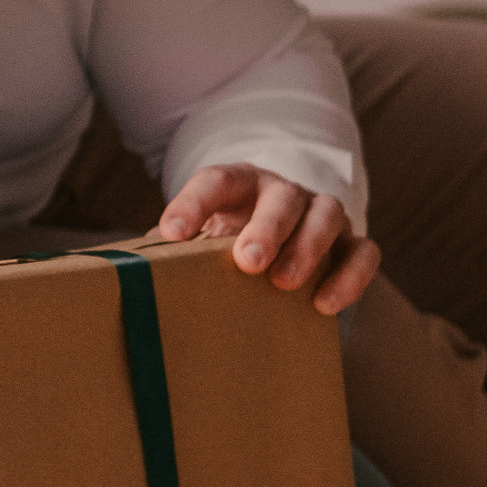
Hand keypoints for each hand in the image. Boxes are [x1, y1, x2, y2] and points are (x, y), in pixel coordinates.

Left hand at [155, 164, 380, 314]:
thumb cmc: (226, 242)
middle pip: (280, 197)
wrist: (279, 241)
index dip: (192, 203)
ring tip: (284, 283)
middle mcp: (283, 191)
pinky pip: (364, 252)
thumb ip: (168, 251)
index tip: (171, 234)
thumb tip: (123, 273)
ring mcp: (321, 213)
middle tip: (247, 262)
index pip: (216, 180)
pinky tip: (325, 306)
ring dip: (308, 247)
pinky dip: (350, 276)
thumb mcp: (198, 240)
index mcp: (239, 184)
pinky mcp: (352, 242)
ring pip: (327, 214)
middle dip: (266, 227)